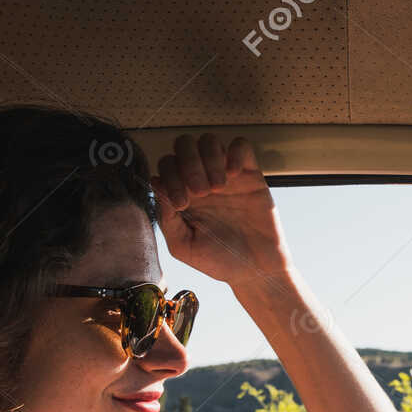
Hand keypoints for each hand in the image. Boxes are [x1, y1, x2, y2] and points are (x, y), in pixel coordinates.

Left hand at [151, 134, 293, 288]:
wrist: (255, 270)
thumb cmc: (218, 260)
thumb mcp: (183, 246)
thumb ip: (166, 217)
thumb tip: (156, 183)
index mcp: (182, 193)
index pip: (166, 166)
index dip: (169, 178)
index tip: (182, 204)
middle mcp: (201, 179)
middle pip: (184, 144)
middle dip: (188, 164)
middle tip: (200, 193)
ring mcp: (225, 174)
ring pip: (209, 140)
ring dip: (209, 159)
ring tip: (218, 188)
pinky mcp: (250, 174)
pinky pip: (240, 145)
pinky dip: (234, 153)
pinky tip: (234, 175)